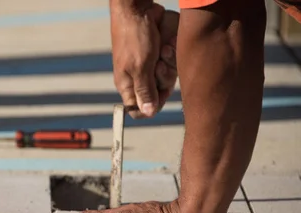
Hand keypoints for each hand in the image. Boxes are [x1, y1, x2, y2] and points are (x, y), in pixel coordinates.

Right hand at [110, 2, 177, 117]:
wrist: (138, 10)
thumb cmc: (133, 37)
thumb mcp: (140, 67)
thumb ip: (145, 91)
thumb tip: (148, 113)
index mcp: (127, 85)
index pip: (137, 109)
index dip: (150, 107)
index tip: (158, 97)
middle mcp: (139, 78)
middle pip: (158, 95)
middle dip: (163, 80)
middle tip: (157, 66)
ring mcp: (151, 66)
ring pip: (168, 78)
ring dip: (168, 64)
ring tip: (161, 50)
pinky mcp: (160, 55)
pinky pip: (173, 63)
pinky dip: (172, 54)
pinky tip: (166, 44)